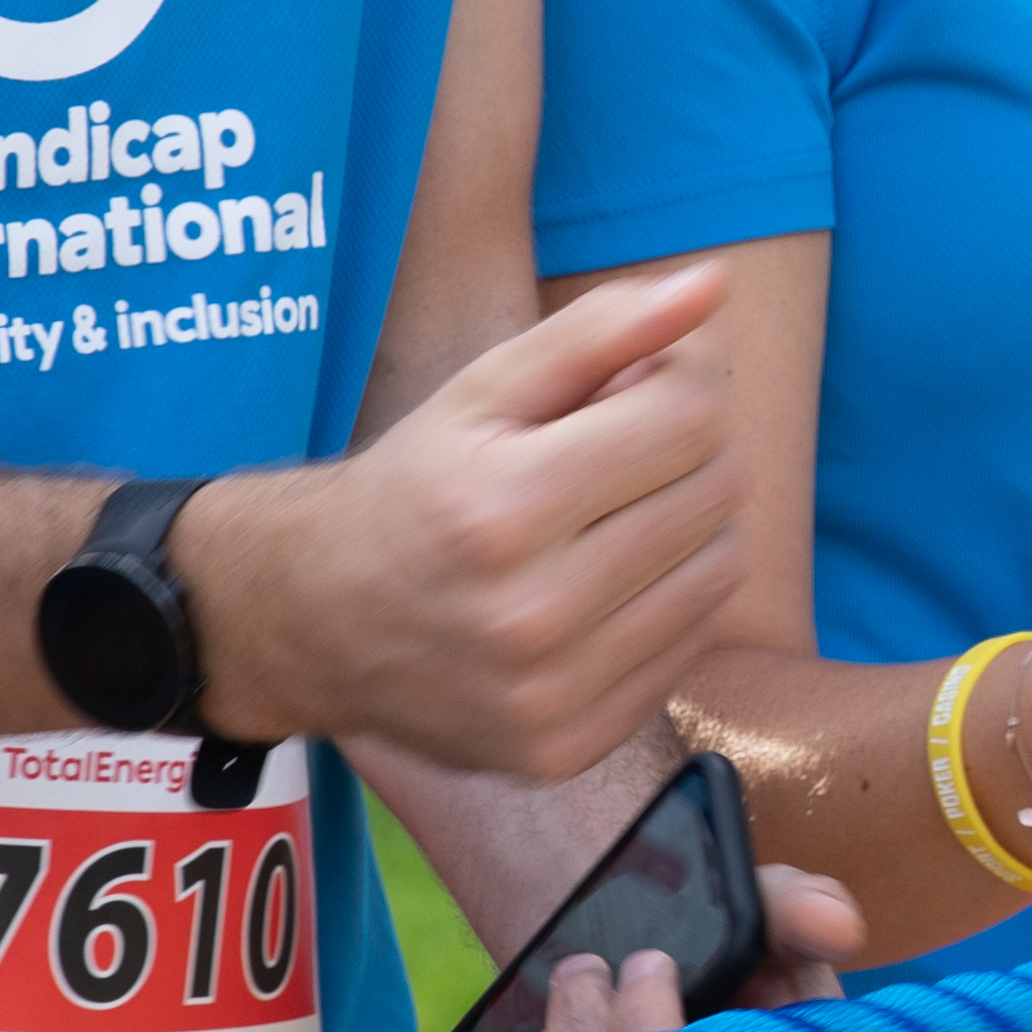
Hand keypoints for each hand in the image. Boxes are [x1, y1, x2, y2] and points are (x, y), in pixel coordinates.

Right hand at [172, 263, 744, 780]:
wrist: (313, 624)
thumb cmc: (411, 488)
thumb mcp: (480, 392)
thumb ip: (597, 331)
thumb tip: (711, 284)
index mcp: (503, 508)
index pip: (688, 417)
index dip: (687, 377)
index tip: (648, 376)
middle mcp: (529, 613)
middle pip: (712, 492)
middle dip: (694, 445)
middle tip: (636, 439)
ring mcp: (551, 694)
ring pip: (717, 573)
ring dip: (695, 522)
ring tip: (625, 507)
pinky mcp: (566, 746)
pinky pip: (688, 647)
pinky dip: (672, 599)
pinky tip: (613, 578)